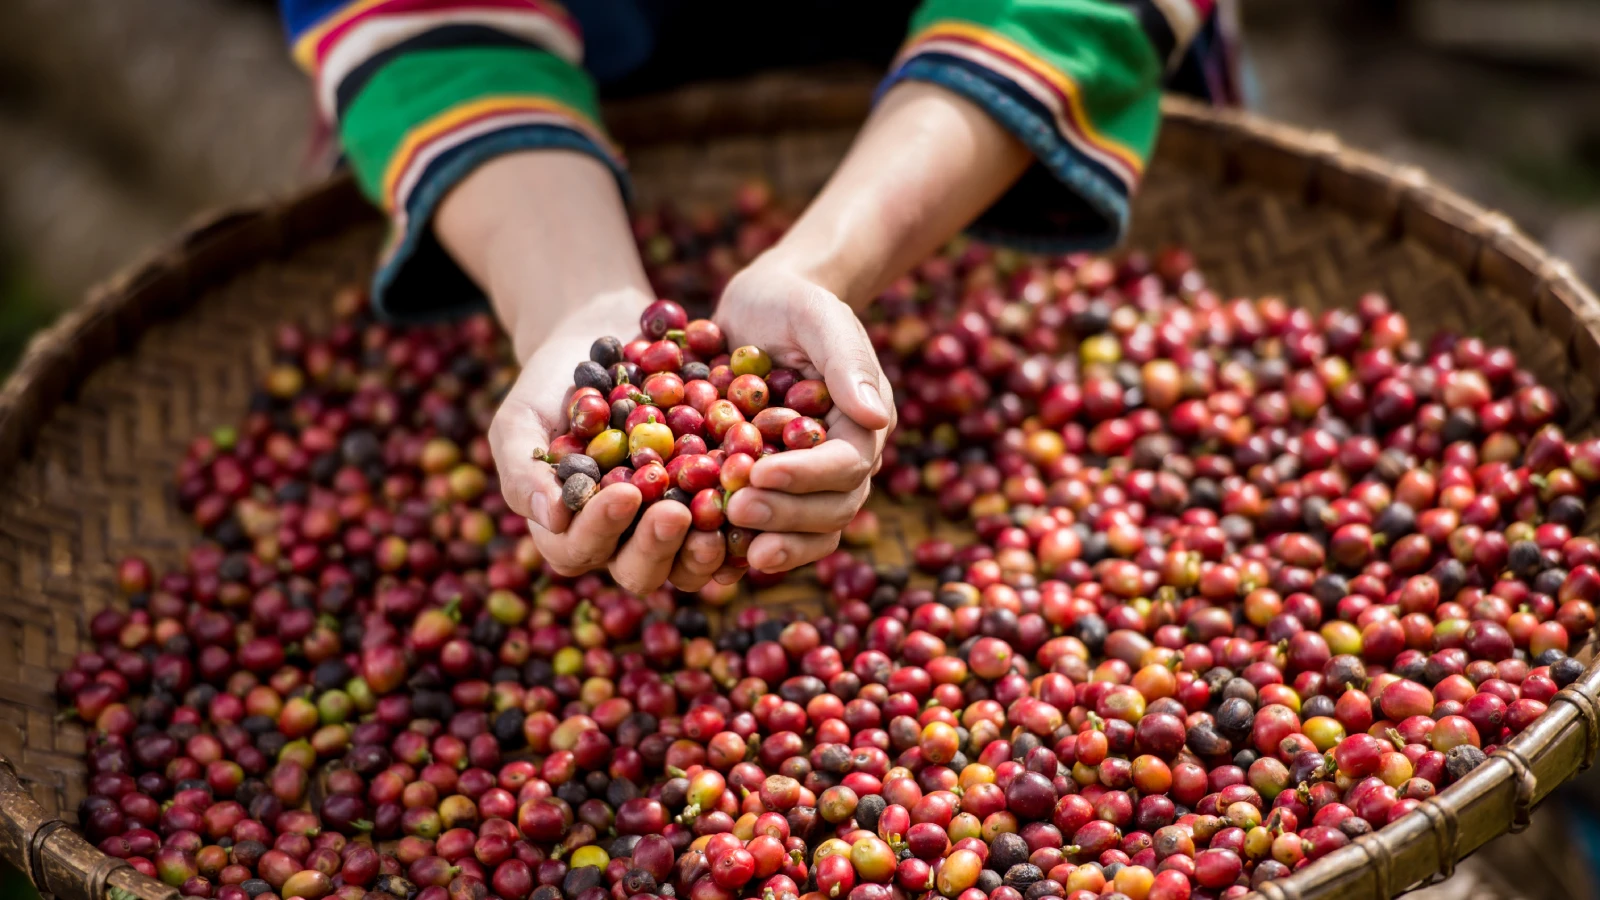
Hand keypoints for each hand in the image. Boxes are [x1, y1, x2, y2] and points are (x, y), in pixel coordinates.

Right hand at [490, 290, 731, 592]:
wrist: (603, 344)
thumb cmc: (550, 388)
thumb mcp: (520, 420)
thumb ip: (524, 469)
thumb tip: (549, 516)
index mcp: (571, 531)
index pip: (579, 550)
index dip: (600, 529)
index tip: (623, 492)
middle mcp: (623, 541)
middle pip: (639, 570)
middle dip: (656, 546)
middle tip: (675, 513)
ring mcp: (670, 529)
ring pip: (687, 564)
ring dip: (703, 552)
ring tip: (718, 519)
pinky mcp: (711, 507)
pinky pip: (731, 532)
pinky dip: (743, 525)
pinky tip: (756, 501)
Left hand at [715, 259, 894, 572]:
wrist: (760, 307)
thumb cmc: (793, 303)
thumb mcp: (818, 316)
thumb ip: (847, 361)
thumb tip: (877, 417)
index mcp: (862, 424)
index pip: (846, 465)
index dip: (806, 476)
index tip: (760, 472)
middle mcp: (841, 461)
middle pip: (831, 510)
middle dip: (786, 516)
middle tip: (737, 509)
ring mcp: (807, 480)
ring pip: (807, 531)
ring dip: (773, 542)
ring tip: (732, 548)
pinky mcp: (771, 489)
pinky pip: (769, 532)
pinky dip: (746, 548)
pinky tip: (715, 559)